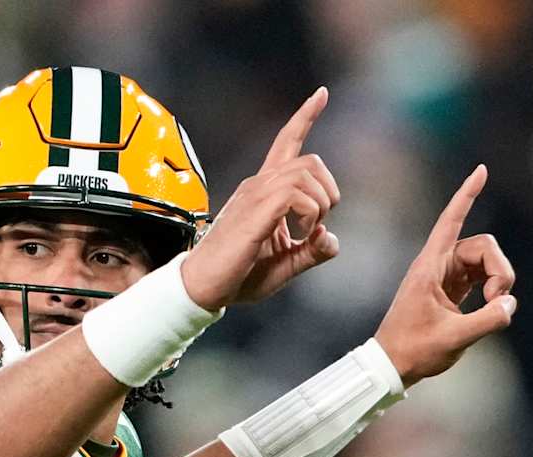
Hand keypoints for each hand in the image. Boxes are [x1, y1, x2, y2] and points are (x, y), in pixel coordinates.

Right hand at [181, 87, 341, 309]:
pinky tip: (300, 233)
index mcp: (263, 191)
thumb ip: (312, 250)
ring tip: (308, 231)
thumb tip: (330, 236)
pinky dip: (310, 213)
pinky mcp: (254, 210)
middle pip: (310, 160)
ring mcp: (254, 194)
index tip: (322, 92)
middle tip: (317, 225)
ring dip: (320, 204)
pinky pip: (296, 194)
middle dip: (329, 191)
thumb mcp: (285, 265)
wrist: (202, 288)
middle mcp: (258, 185)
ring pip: (307, 173)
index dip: (306, 117)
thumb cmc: (237, 277)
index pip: (286, 142)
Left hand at [374, 164, 517, 387]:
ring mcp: (446, 276)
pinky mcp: (453, 290)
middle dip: (500, 269)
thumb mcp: (454, 338)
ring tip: (493, 308)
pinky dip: (493, 288)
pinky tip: (493, 304)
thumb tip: (510, 304)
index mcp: (430, 267)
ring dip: (499, 280)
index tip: (481, 170)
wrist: (392, 365)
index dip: (466, 195)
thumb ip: (488, 320)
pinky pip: (483, 275)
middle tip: (496, 301)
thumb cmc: (413, 350)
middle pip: (483, 246)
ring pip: (487, 261)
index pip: (451, 221)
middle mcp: (438, 265)